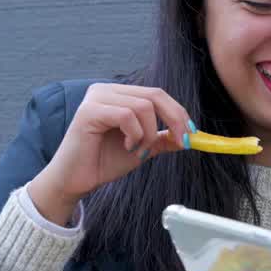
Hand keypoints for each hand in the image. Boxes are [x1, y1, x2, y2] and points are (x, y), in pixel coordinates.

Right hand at [27, 83, 192, 224]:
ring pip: (143, 106)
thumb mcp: (144, 147)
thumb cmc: (104, 161)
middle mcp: (106, 90)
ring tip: (138, 150)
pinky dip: (134, 134)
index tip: (191, 133)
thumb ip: (163, 138)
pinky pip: (126, 115)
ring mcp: (96, 98)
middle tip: (181, 141)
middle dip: (175, 119)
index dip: (178, 112)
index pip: (157, 94)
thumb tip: (190, 135)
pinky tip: (126, 147)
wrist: (78, 180)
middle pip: (155, 95)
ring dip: (149, 134)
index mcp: (119, 95)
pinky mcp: (88, 111)